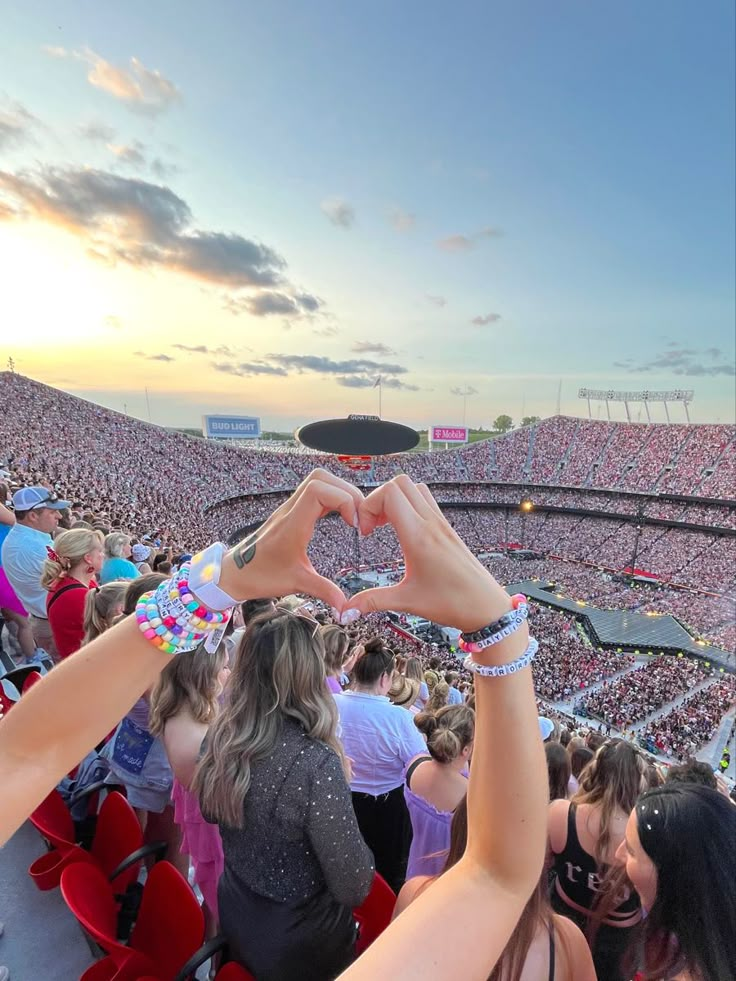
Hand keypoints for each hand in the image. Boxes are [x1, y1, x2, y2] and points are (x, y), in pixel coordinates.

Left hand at [220, 469, 362, 610]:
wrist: (235, 573)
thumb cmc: (260, 575)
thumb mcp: (296, 583)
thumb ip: (323, 590)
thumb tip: (345, 606)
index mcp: (292, 524)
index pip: (318, 490)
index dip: (343, 500)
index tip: (354, 523)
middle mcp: (290, 510)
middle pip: (320, 478)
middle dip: (346, 492)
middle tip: (359, 516)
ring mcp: (289, 508)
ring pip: (317, 481)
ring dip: (339, 491)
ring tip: (352, 514)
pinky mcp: (290, 512)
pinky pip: (313, 492)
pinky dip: (331, 497)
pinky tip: (340, 516)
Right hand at [348, 475, 512, 633]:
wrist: (486, 607)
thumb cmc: (455, 602)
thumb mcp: (407, 602)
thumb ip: (373, 601)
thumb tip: (348, 608)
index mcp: (418, 536)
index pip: (389, 493)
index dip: (368, 505)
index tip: (364, 530)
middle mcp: (430, 523)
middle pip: (399, 483)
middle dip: (378, 498)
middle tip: (372, 525)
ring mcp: (441, 524)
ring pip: (414, 488)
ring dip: (395, 499)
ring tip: (385, 525)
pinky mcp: (447, 529)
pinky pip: (426, 502)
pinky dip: (409, 506)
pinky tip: (404, 532)